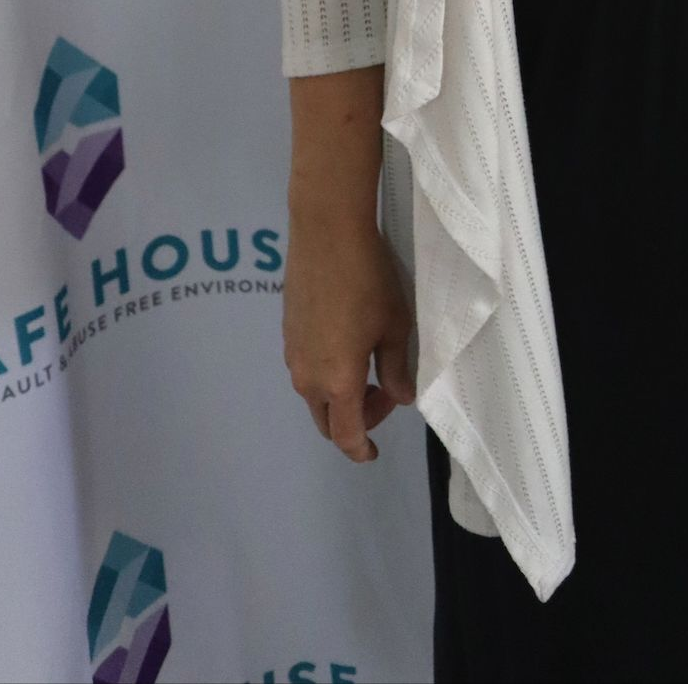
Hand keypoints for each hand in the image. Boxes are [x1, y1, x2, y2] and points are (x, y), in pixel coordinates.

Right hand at [282, 213, 416, 462]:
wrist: (326, 233)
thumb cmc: (369, 280)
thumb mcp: (395, 326)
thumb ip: (397, 368)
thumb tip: (401, 397)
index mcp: (337, 382)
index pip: (346, 434)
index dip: (361, 449)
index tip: (373, 453)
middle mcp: (307, 376)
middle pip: (326, 420)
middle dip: (355, 418)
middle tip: (385, 392)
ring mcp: (291, 354)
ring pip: (314, 394)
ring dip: (340, 394)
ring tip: (370, 365)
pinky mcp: (286, 332)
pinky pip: (306, 369)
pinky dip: (327, 372)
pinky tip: (347, 343)